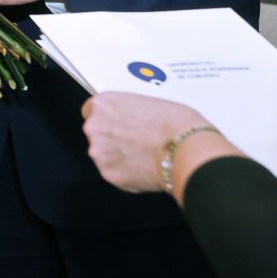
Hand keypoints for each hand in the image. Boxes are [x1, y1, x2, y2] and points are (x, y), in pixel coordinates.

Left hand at [81, 93, 209, 193]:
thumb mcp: (147, 103)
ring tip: (144, 156)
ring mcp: (99, 152)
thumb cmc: (174, 123)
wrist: (185, 148)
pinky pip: (115, 174)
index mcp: (103, 104)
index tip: (114, 124)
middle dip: (112, 139)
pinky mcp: (109, 174)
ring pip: (104, 156)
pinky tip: (146, 169)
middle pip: (96, 134)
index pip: (91, 110)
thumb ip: (128, 111)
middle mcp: (94, 126)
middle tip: (135, 142)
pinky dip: (127, 174)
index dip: (105, 119)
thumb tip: (128, 120)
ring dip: (118, 157)